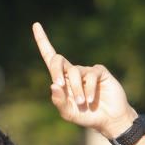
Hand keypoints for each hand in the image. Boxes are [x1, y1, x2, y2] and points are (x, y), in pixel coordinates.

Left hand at [32, 22, 136, 138]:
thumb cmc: (86, 116)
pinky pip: (90, 75)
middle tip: (60, 84)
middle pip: (58, 60)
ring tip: (82, 103)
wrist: (108, 119)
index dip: (43, 41)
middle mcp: (73, 72)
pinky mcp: (99, 72)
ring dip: (77, 90)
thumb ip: (59, 102)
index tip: (36, 25)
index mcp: (63, 80)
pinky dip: (88, 89)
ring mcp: (87, 71)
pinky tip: (91, 100)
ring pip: (75, 72)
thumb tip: (52, 85)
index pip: (51, 59)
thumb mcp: (69, 113)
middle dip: (56, 70)